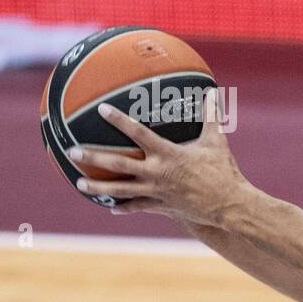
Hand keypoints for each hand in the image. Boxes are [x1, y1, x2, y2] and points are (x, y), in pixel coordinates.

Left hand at [70, 89, 248, 226]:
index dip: (119, 120)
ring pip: (120, 189)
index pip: (138, 133)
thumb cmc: (224, 170)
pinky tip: (110, 208)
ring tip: (79, 184)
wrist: (229, 204)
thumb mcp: (216, 141)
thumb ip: (211, 116)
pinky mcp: (162, 206)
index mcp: (168, 154)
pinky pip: (138, 206)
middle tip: (73, 151)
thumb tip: (211, 94)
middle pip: (118, 164)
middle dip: (94, 157)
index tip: (101, 109)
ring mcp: (157, 191)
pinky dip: (123, 207)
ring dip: (98, 187)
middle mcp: (157, 172)